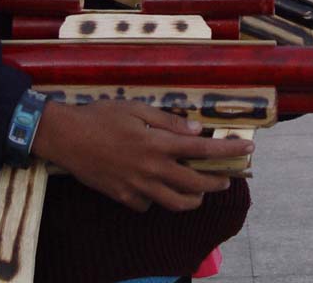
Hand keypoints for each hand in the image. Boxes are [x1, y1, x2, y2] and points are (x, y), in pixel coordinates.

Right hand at [31, 99, 252, 212]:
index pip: (202, 150)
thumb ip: (167, 121)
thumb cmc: (100, 116)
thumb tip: (195, 131)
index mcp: (156, 143)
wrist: (65, 137)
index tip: (248, 149)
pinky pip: (149, 204)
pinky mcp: (122, 197)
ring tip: (199, 191)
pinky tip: (159, 188)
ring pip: (175, 203)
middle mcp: (151, 169)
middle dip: (217, 182)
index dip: (228, 151)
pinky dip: (159, 199)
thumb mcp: (135, 108)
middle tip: (227, 177)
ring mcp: (137, 187)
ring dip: (194, 199)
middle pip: (195, 185)